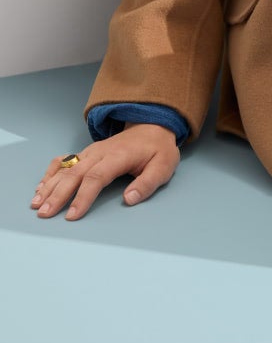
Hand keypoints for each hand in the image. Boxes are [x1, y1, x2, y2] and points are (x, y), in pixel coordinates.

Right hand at [29, 122, 179, 220]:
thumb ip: (147, 183)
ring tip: (36, 204)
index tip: (72, 215)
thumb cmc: (157, 150)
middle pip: (74, 174)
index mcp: (118, 156)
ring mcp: (90, 152)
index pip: (96, 177)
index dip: (83, 197)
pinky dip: (51, 173)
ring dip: (49, 186)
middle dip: (58, 195)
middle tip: (45, 213)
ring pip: (65, 168)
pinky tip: (41, 187)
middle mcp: (100, 153)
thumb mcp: (164, 166)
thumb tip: (129, 199)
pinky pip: (64, 161)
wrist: (152, 127)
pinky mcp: (86, 153)